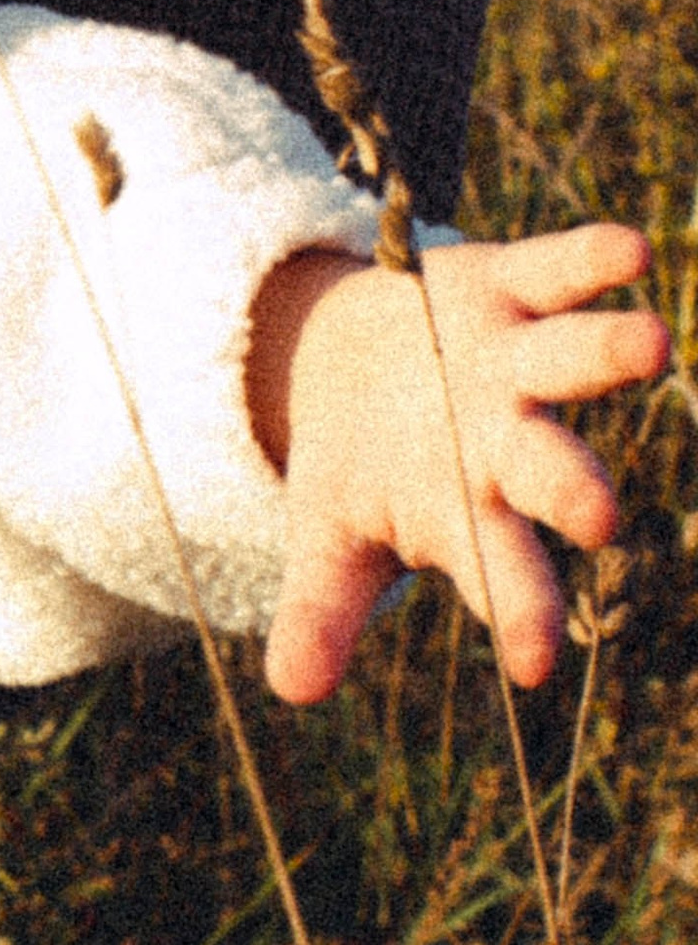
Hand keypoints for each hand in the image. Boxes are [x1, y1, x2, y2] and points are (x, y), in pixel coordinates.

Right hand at [256, 229, 669, 702]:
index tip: (534, 666)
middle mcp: (510, 441)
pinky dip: (592, 259)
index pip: (503, 573)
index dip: (521, 615)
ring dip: (611, 352)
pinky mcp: (513, 287)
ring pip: (574, 360)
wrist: (355, 363)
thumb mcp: (326, 540)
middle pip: (550, 470)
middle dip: (573, 489)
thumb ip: (320, 611)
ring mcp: (518, 361)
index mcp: (470, 514)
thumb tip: (294, 692)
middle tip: (600, 517)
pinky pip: (561, 269)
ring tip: (652, 345)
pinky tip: (632, 252)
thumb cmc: (362, 471)